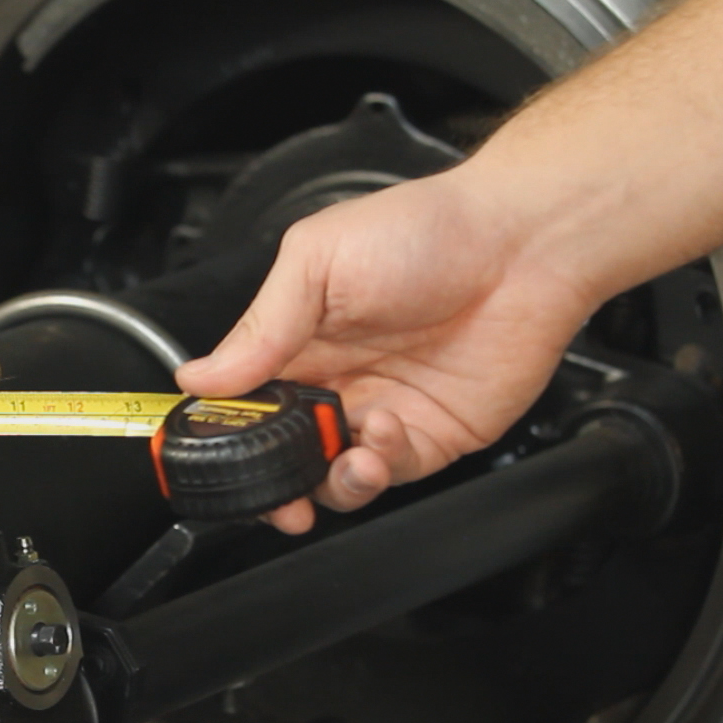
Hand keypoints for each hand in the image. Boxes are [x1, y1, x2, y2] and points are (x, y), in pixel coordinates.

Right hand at [174, 169, 602, 533]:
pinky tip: (383, 433)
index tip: (219, 454)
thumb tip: (200, 376)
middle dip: (273, 484)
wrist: (522, 244)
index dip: (229, 436)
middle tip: (275, 493)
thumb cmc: (426, 230)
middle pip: (283, 454)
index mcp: (296, 340)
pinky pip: (392, 472)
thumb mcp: (316, 261)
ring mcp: (381, 410)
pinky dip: (379, 467)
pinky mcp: (430, 435)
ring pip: (333, 477)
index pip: (244, 404)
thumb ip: (260, 327)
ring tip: (345, 459)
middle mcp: (335, 380)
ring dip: (328, 484)